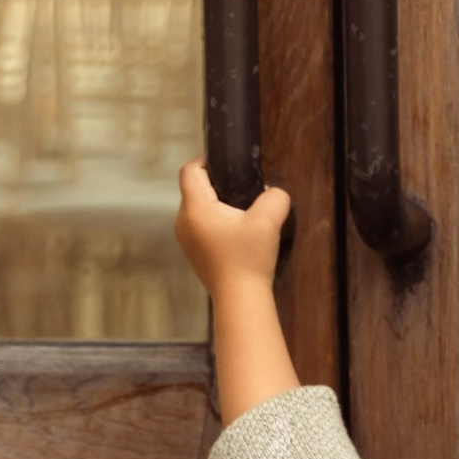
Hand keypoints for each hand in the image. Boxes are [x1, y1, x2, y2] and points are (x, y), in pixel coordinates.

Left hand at [177, 162, 289, 294]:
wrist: (241, 298)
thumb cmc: (249, 260)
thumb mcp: (269, 220)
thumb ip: (274, 196)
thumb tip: (271, 192)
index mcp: (196, 208)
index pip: (190, 170)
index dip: (204, 160)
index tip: (223, 163)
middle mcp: (184, 221)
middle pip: (194, 189)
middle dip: (217, 185)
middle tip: (242, 190)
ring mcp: (185, 239)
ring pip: (197, 208)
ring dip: (217, 205)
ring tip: (242, 214)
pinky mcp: (193, 252)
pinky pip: (200, 226)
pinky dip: (215, 223)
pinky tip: (236, 234)